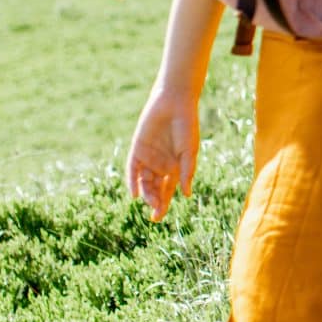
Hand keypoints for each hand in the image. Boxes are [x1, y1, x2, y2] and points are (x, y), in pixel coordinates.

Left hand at [127, 88, 199, 221]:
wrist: (174, 103)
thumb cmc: (186, 126)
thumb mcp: (189, 151)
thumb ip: (186, 172)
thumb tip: (186, 195)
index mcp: (175, 167)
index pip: (167, 191)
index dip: (162, 205)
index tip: (157, 218)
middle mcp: (160, 165)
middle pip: (154, 189)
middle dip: (154, 201)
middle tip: (154, 211)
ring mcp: (148, 157)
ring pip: (143, 181)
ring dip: (145, 192)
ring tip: (148, 200)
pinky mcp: (137, 149)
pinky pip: (132, 169)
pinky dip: (132, 181)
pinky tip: (134, 193)